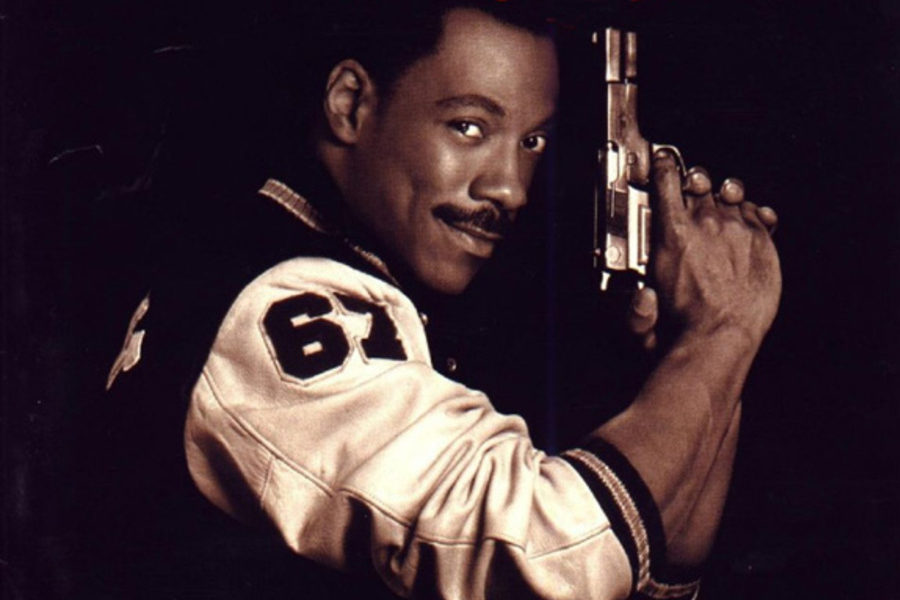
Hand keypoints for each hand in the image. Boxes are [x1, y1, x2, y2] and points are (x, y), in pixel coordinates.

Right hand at [649, 152, 781, 344]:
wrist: (722, 336)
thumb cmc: (686, 326)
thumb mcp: (644, 312)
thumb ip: (636, 305)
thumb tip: (639, 297)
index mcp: (672, 231)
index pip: (666, 179)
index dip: (663, 167)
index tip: (662, 164)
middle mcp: (704, 222)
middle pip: (699, 181)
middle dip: (693, 182)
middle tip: (691, 191)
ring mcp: (735, 228)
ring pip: (729, 192)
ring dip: (723, 196)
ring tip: (721, 204)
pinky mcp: (760, 238)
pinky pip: (756, 210)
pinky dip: (751, 211)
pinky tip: (747, 220)